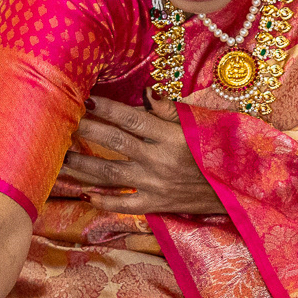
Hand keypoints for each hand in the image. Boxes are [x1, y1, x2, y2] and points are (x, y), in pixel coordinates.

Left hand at [57, 95, 227, 217]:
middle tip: (62, 122)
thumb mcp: (198, 125)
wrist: (237, 191)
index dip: (107, 108)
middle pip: (115, 143)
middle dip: (87, 131)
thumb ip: (169, 110)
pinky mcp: (157, 205)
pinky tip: (86, 194)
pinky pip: (126, 204)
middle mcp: (160, 161)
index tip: (85, 98)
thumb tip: (144, 93)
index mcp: (170, 137)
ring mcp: (156, 185)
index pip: (132, 119)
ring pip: (112, 174)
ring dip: (83, 166)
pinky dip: (105, 201)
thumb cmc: (216, 151)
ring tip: (60, 158)